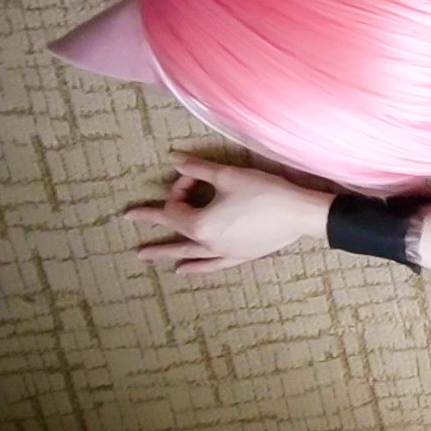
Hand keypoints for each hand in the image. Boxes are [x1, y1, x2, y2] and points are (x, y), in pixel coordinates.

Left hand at [126, 153, 333, 273]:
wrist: (299, 213)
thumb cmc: (264, 192)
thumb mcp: (228, 175)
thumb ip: (197, 168)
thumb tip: (173, 159)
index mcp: (200, 223)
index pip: (177, 206)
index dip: (180, 188)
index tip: (195, 175)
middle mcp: (207, 242)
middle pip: (175, 230)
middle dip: (153, 223)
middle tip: (130, 219)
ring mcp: (222, 252)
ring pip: (188, 253)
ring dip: (166, 252)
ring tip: (145, 257)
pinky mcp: (239, 256)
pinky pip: (211, 265)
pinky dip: (196, 267)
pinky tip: (184, 271)